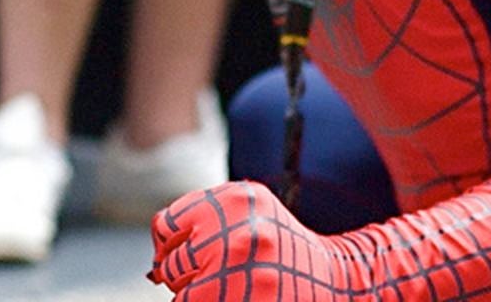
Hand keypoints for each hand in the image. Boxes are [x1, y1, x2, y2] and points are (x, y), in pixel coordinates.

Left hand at [150, 182, 360, 301]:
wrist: (335, 282)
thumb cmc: (284, 249)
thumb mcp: (251, 214)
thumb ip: (203, 220)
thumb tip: (155, 264)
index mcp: (236, 199)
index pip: (166, 226)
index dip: (176, 245)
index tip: (197, 254)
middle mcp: (234, 230)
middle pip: (169, 264)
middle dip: (189, 274)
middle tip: (229, 273)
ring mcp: (236, 270)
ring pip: (180, 295)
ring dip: (199, 297)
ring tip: (237, 288)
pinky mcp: (239, 301)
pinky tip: (238, 298)